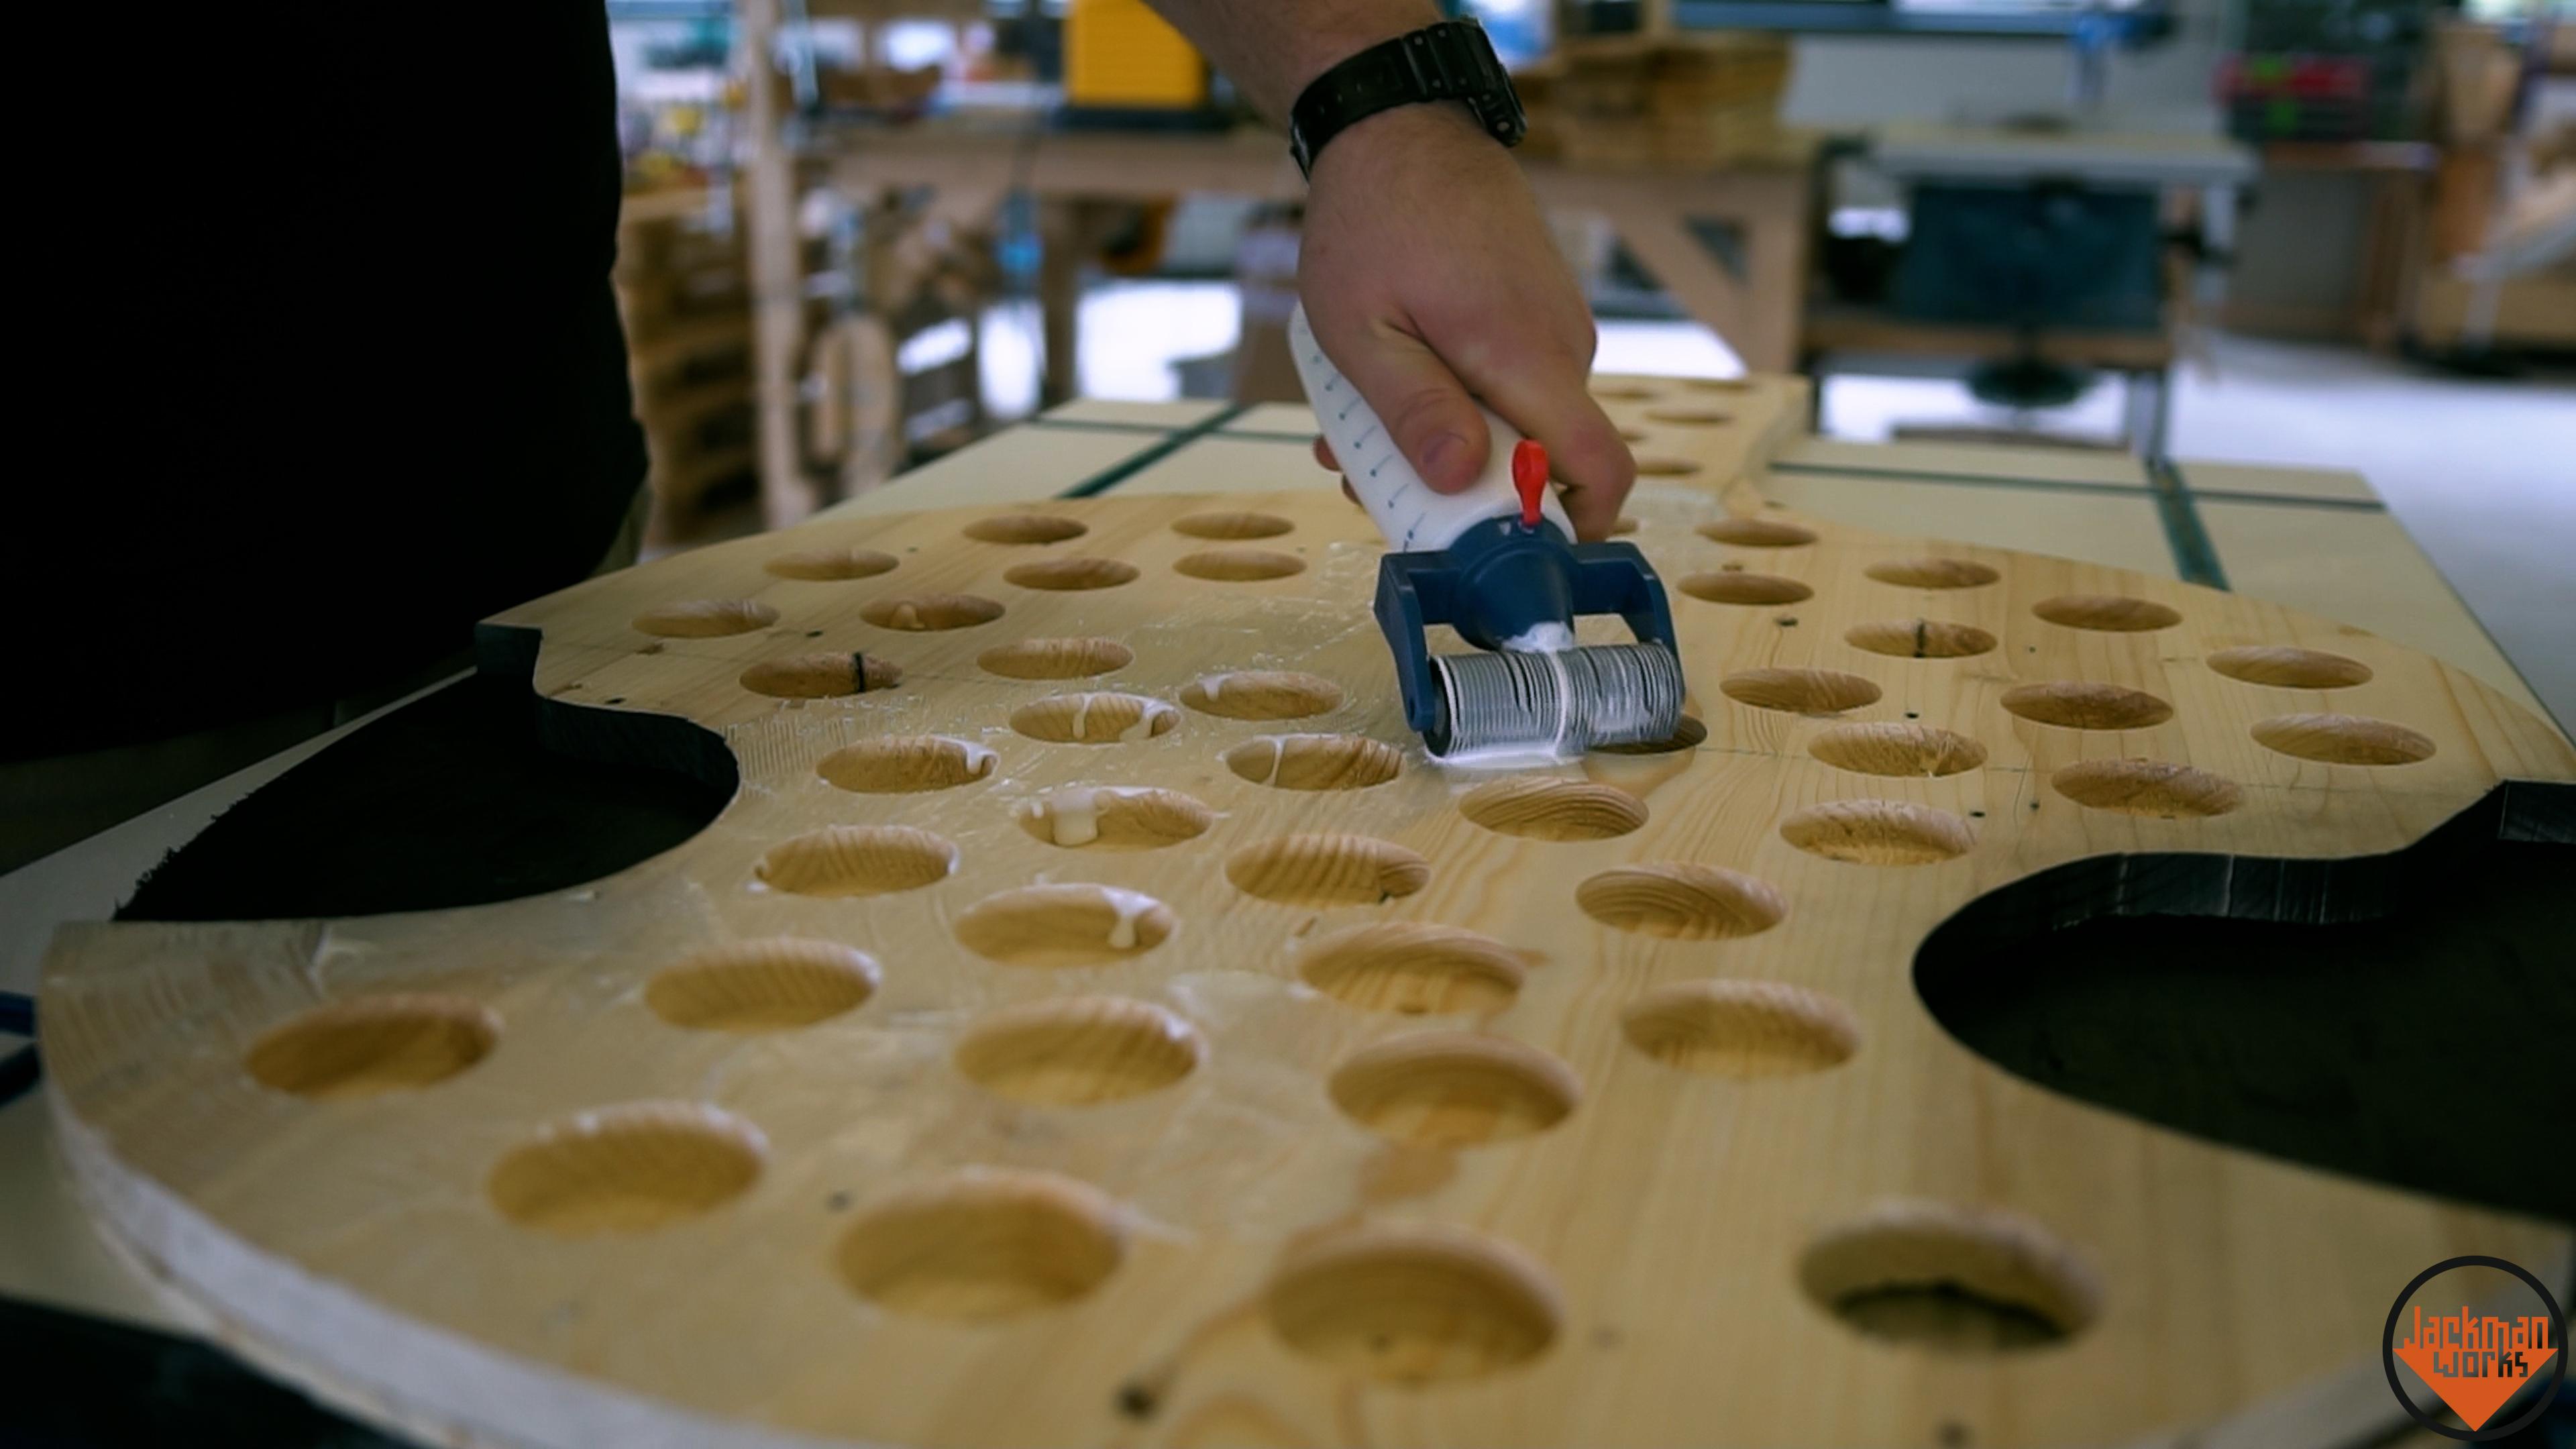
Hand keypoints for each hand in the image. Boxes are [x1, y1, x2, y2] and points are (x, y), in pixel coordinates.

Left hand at [1298, 102, 1633, 539]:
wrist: (1402, 125)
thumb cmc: (1374, 219)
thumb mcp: (1362, 330)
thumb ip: (1412, 409)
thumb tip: (1460, 481)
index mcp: (1527, 356)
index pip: (1599, 467)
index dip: (1572, 528)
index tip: (1511, 554)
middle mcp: (1561, 345)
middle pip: (1540, 458)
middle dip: (1463, 490)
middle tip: (1371, 481)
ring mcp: (1555, 325)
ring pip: (1515, 420)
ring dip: (1446, 439)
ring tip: (1358, 423)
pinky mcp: (1538, 311)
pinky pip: (1508, 380)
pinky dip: (1456, 396)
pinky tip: (1392, 377)